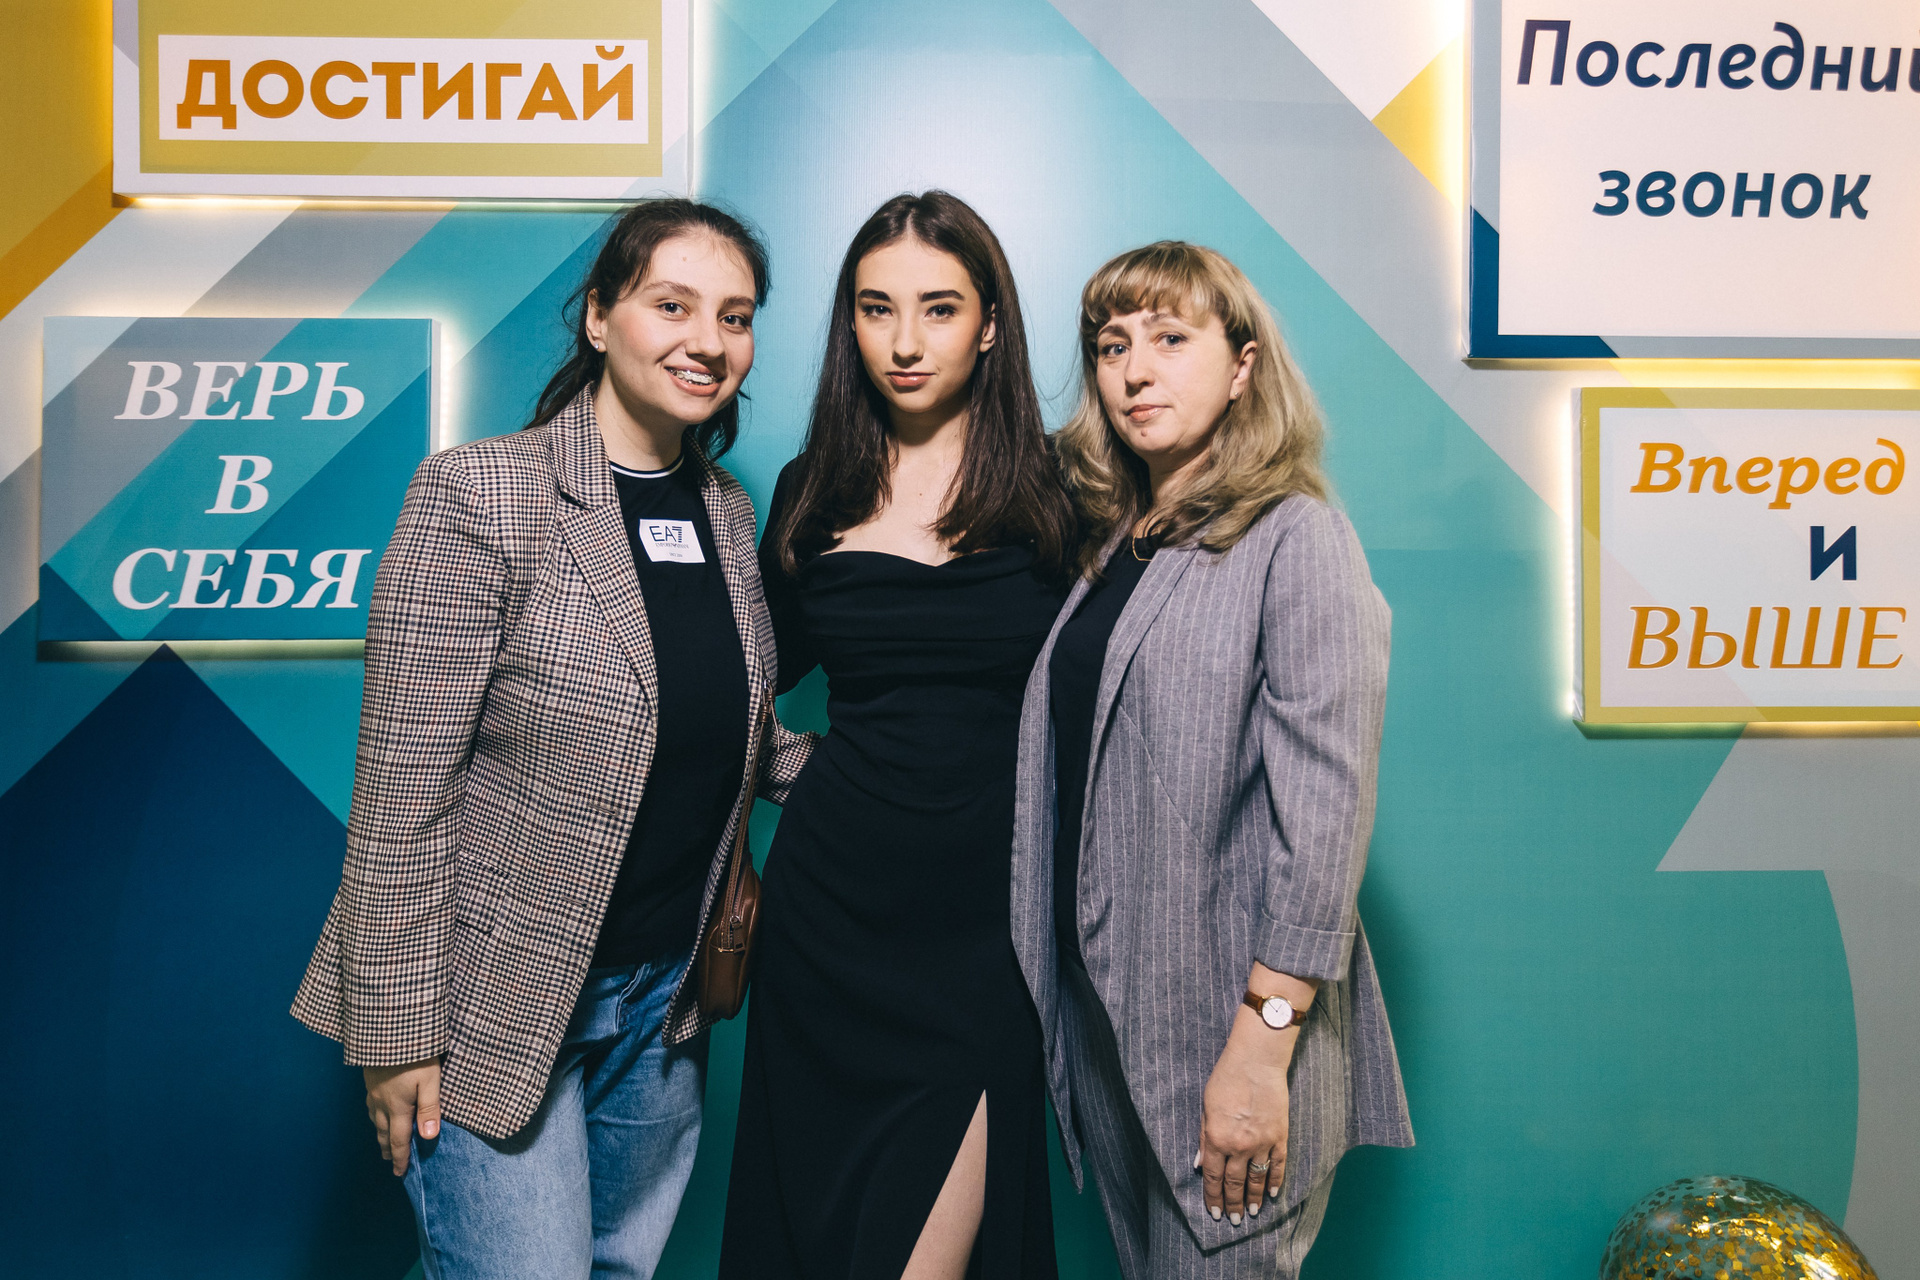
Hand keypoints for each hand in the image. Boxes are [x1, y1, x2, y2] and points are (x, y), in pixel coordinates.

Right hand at [363, 1059, 441, 1175]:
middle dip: (388, 1150)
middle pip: (383, 1133)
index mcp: (397, 1107)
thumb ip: (430, 1108)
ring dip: (380, 1134)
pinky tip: (378, 1113)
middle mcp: (381, 1103)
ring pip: (375, 1120)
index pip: (398, 1140)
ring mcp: (372, 1091)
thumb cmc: (415, 1054)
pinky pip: (370, 1106)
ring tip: (385, 1143)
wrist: (388, 1028)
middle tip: (392, 1163)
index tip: (401, 1173)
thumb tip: (428, 1137)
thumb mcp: (430, 1080)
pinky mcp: (369, 1079)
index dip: (400, 1158)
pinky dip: (375, 1117)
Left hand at [1197, 1007, 1294, 1224]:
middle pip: (1235, 1183)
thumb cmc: (1226, 1079)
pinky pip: (1278, 1164)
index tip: (1214, 1213)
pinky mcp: (1280, 1135)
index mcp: (1217, 1138)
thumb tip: (1200, 1166)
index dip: (1213, 1197)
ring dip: (1254, 1199)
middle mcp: (1239, 1145)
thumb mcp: (1206, 1108)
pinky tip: (1273, 1194)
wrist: (1256, 1061)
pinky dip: (1276, 1181)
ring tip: (1252, 1214)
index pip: (1214, 1177)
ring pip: (1257, 1179)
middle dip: (1233, 1205)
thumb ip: (1203, 1139)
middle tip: (1234, 1221)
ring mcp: (1262, 1142)